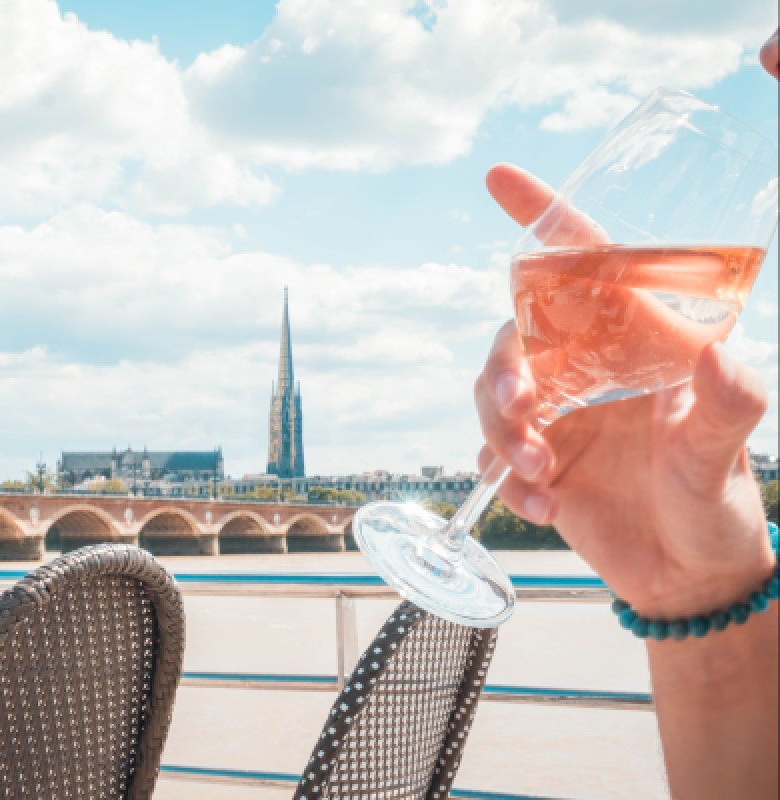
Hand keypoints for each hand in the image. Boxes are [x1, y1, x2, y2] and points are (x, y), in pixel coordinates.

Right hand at [476, 164, 773, 617]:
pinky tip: (542, 507)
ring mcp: (558, 413)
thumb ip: (727, 409)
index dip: (541, 216)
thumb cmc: (718, 506)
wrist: (687, 579)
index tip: (499, 177)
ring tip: (537, 473)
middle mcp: (590, 368)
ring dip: (500, 429)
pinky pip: (490, 451)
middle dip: (505, 367)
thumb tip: (719, 358)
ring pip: (492, 392)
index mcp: (637, 343)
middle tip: (523, 409)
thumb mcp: (725, 460)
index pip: (587, 265)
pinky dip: (505, 477)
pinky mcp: (534, 458)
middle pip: (518, 334)